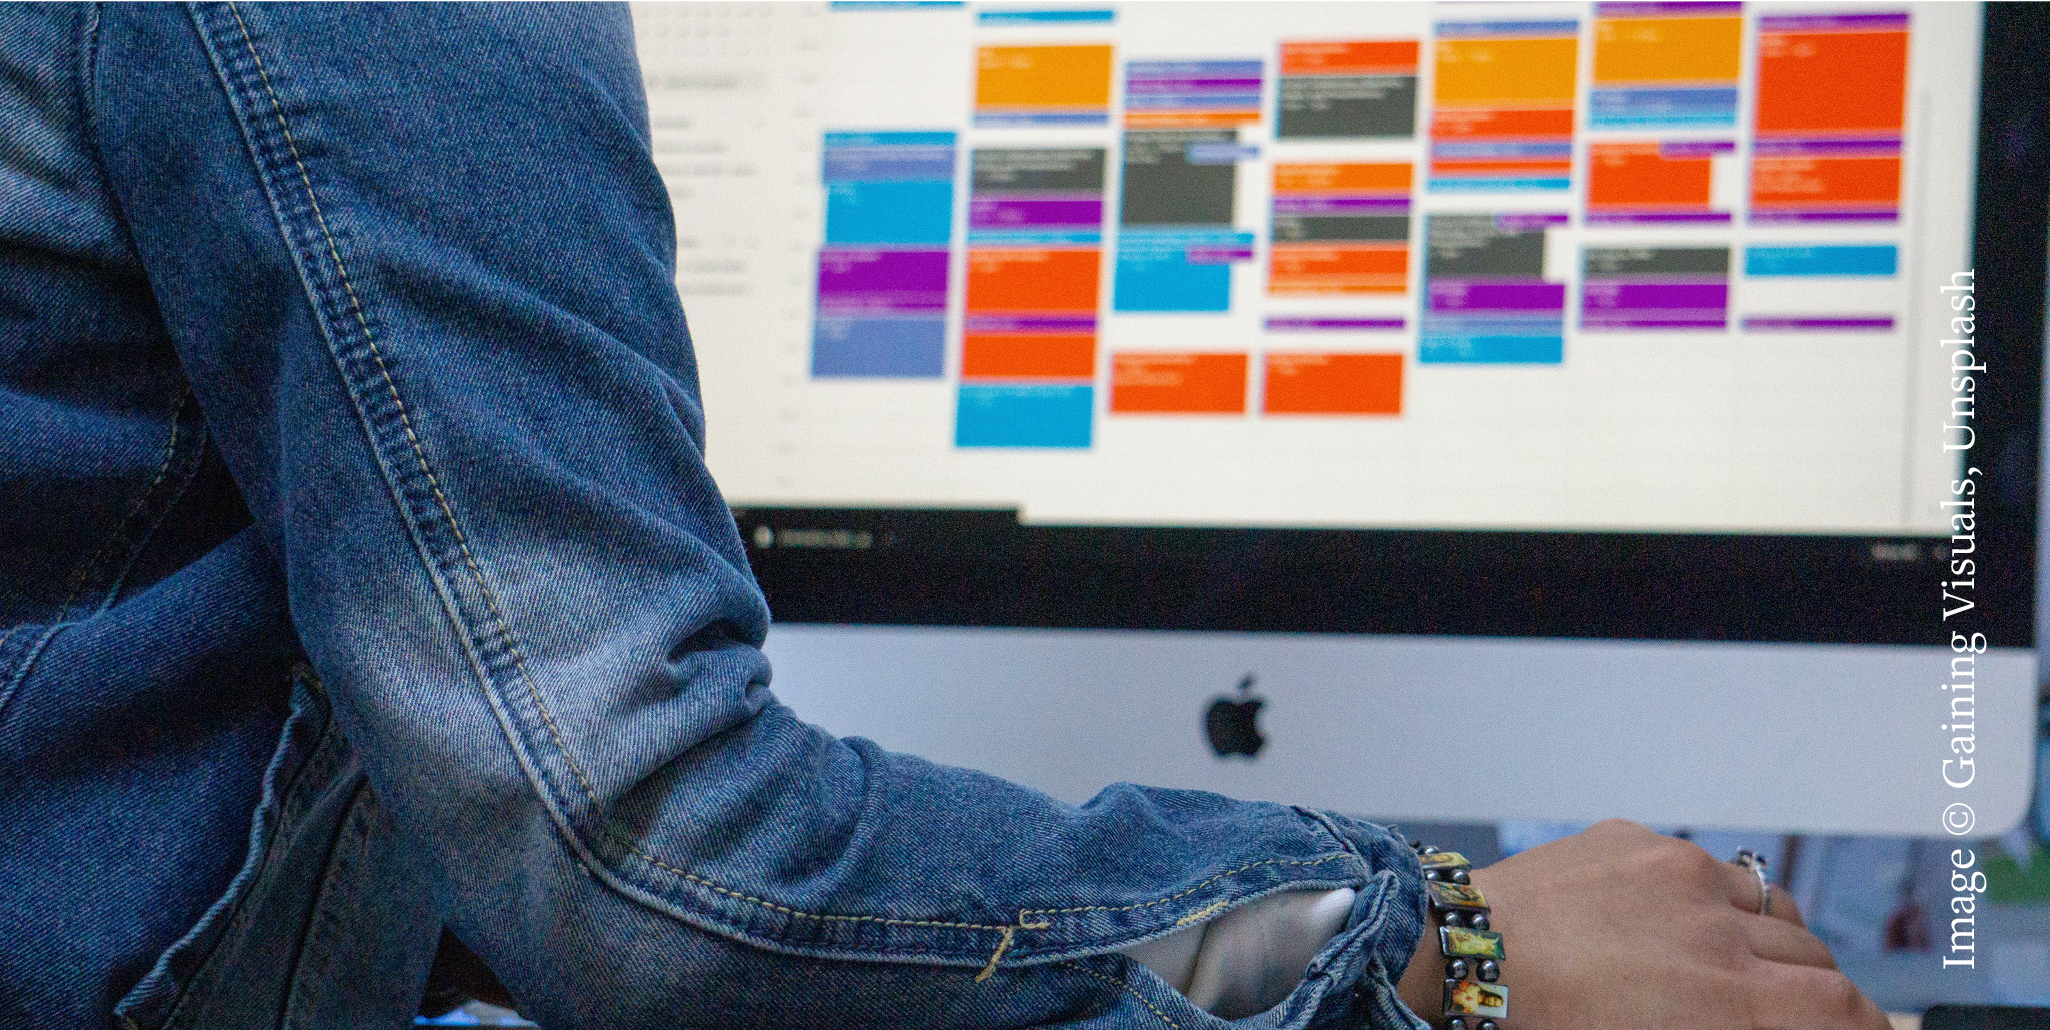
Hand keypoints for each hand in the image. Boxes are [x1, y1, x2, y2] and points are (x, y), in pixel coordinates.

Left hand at [1397, 820, 1889, 1029]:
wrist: (1457, 963)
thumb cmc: (1541, 1028)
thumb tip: (1777, 1017)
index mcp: (1722, 1003)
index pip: (1842, 1008)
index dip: (1861, 1024)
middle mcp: (1713, 932)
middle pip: (1814, 959)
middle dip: (1809, 991)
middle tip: (1780, 1011)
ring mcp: (1678, 875)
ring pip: (1772, 907)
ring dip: (1768, 941)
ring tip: (1729, 968)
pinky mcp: (1640, 839)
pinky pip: (1711, 869)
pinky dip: (1710, 899)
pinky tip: (1672, 925)